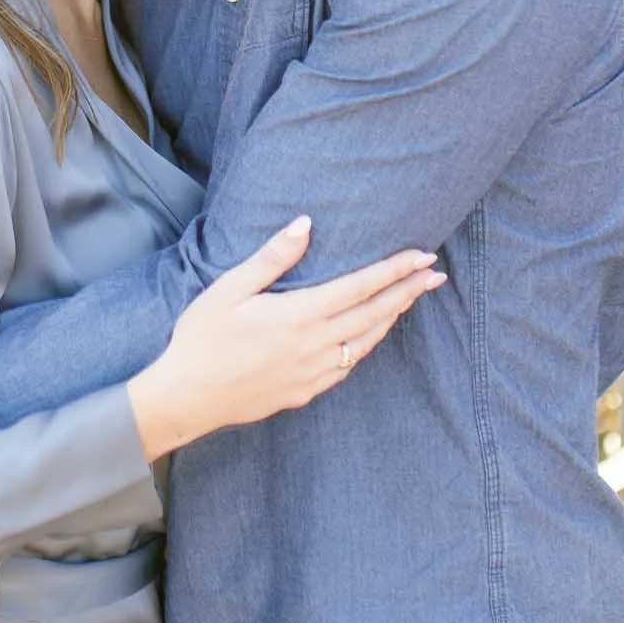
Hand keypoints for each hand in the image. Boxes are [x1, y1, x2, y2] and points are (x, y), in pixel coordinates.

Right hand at [126, 217, 447, 461]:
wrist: (187, 398)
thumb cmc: (202, 338)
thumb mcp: (229, 289)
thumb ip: (272, 258)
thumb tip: (305, 224)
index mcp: (299, 315)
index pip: (360, 287)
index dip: (394, 270)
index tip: (422, 257)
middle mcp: (315, 345)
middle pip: (374, 315)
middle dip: (407, 292)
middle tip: (436, 276)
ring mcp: (313, 372)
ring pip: (366, 343)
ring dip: (391, 319)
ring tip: (410, 300)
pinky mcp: (305, 391)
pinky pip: (347, 366)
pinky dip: (366, 346)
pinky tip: (368, 337)